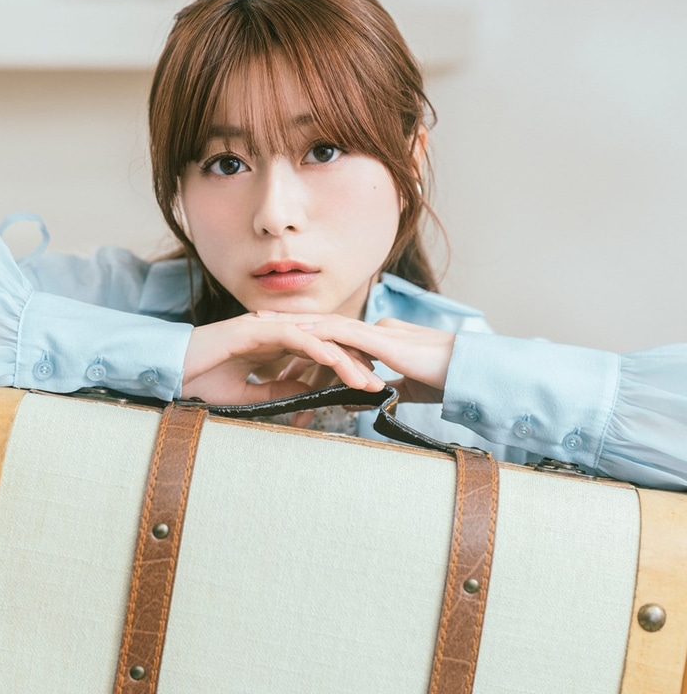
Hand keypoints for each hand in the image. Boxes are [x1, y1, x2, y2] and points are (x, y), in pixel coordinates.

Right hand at [181, 313, 383, 405]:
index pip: (317, 352)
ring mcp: (263, 326)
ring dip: (343, 358)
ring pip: (315, 338)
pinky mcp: (252, 329)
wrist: (168, 372)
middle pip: (324, 343)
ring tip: (366, 378)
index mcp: (272, 344)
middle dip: (354, 362)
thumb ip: (279, 389)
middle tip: (379, 383)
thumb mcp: (249, 393)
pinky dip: (316, 348)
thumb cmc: (200, 381)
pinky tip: (336, 362)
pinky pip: (292, 336)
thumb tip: (310, 394)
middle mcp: (272, 331)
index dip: (343, 366)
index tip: (364, 386)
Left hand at [261, 313, 455, 403]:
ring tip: (262, 325)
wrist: (470, 375)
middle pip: (322, 329)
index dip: (306, 344)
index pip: (334, 342)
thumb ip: (383, 390)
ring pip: (326, 326)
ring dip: (293, 325)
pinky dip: (315, 331)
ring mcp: (376, 332)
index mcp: (378, 340)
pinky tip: (292, 333)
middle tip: (256, 328)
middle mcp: (373, 330)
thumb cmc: (444, 380)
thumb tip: (357, 401)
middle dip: (288, 328)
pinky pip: (341, 332)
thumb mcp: (406, 388)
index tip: (279, 348)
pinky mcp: (381, 340)